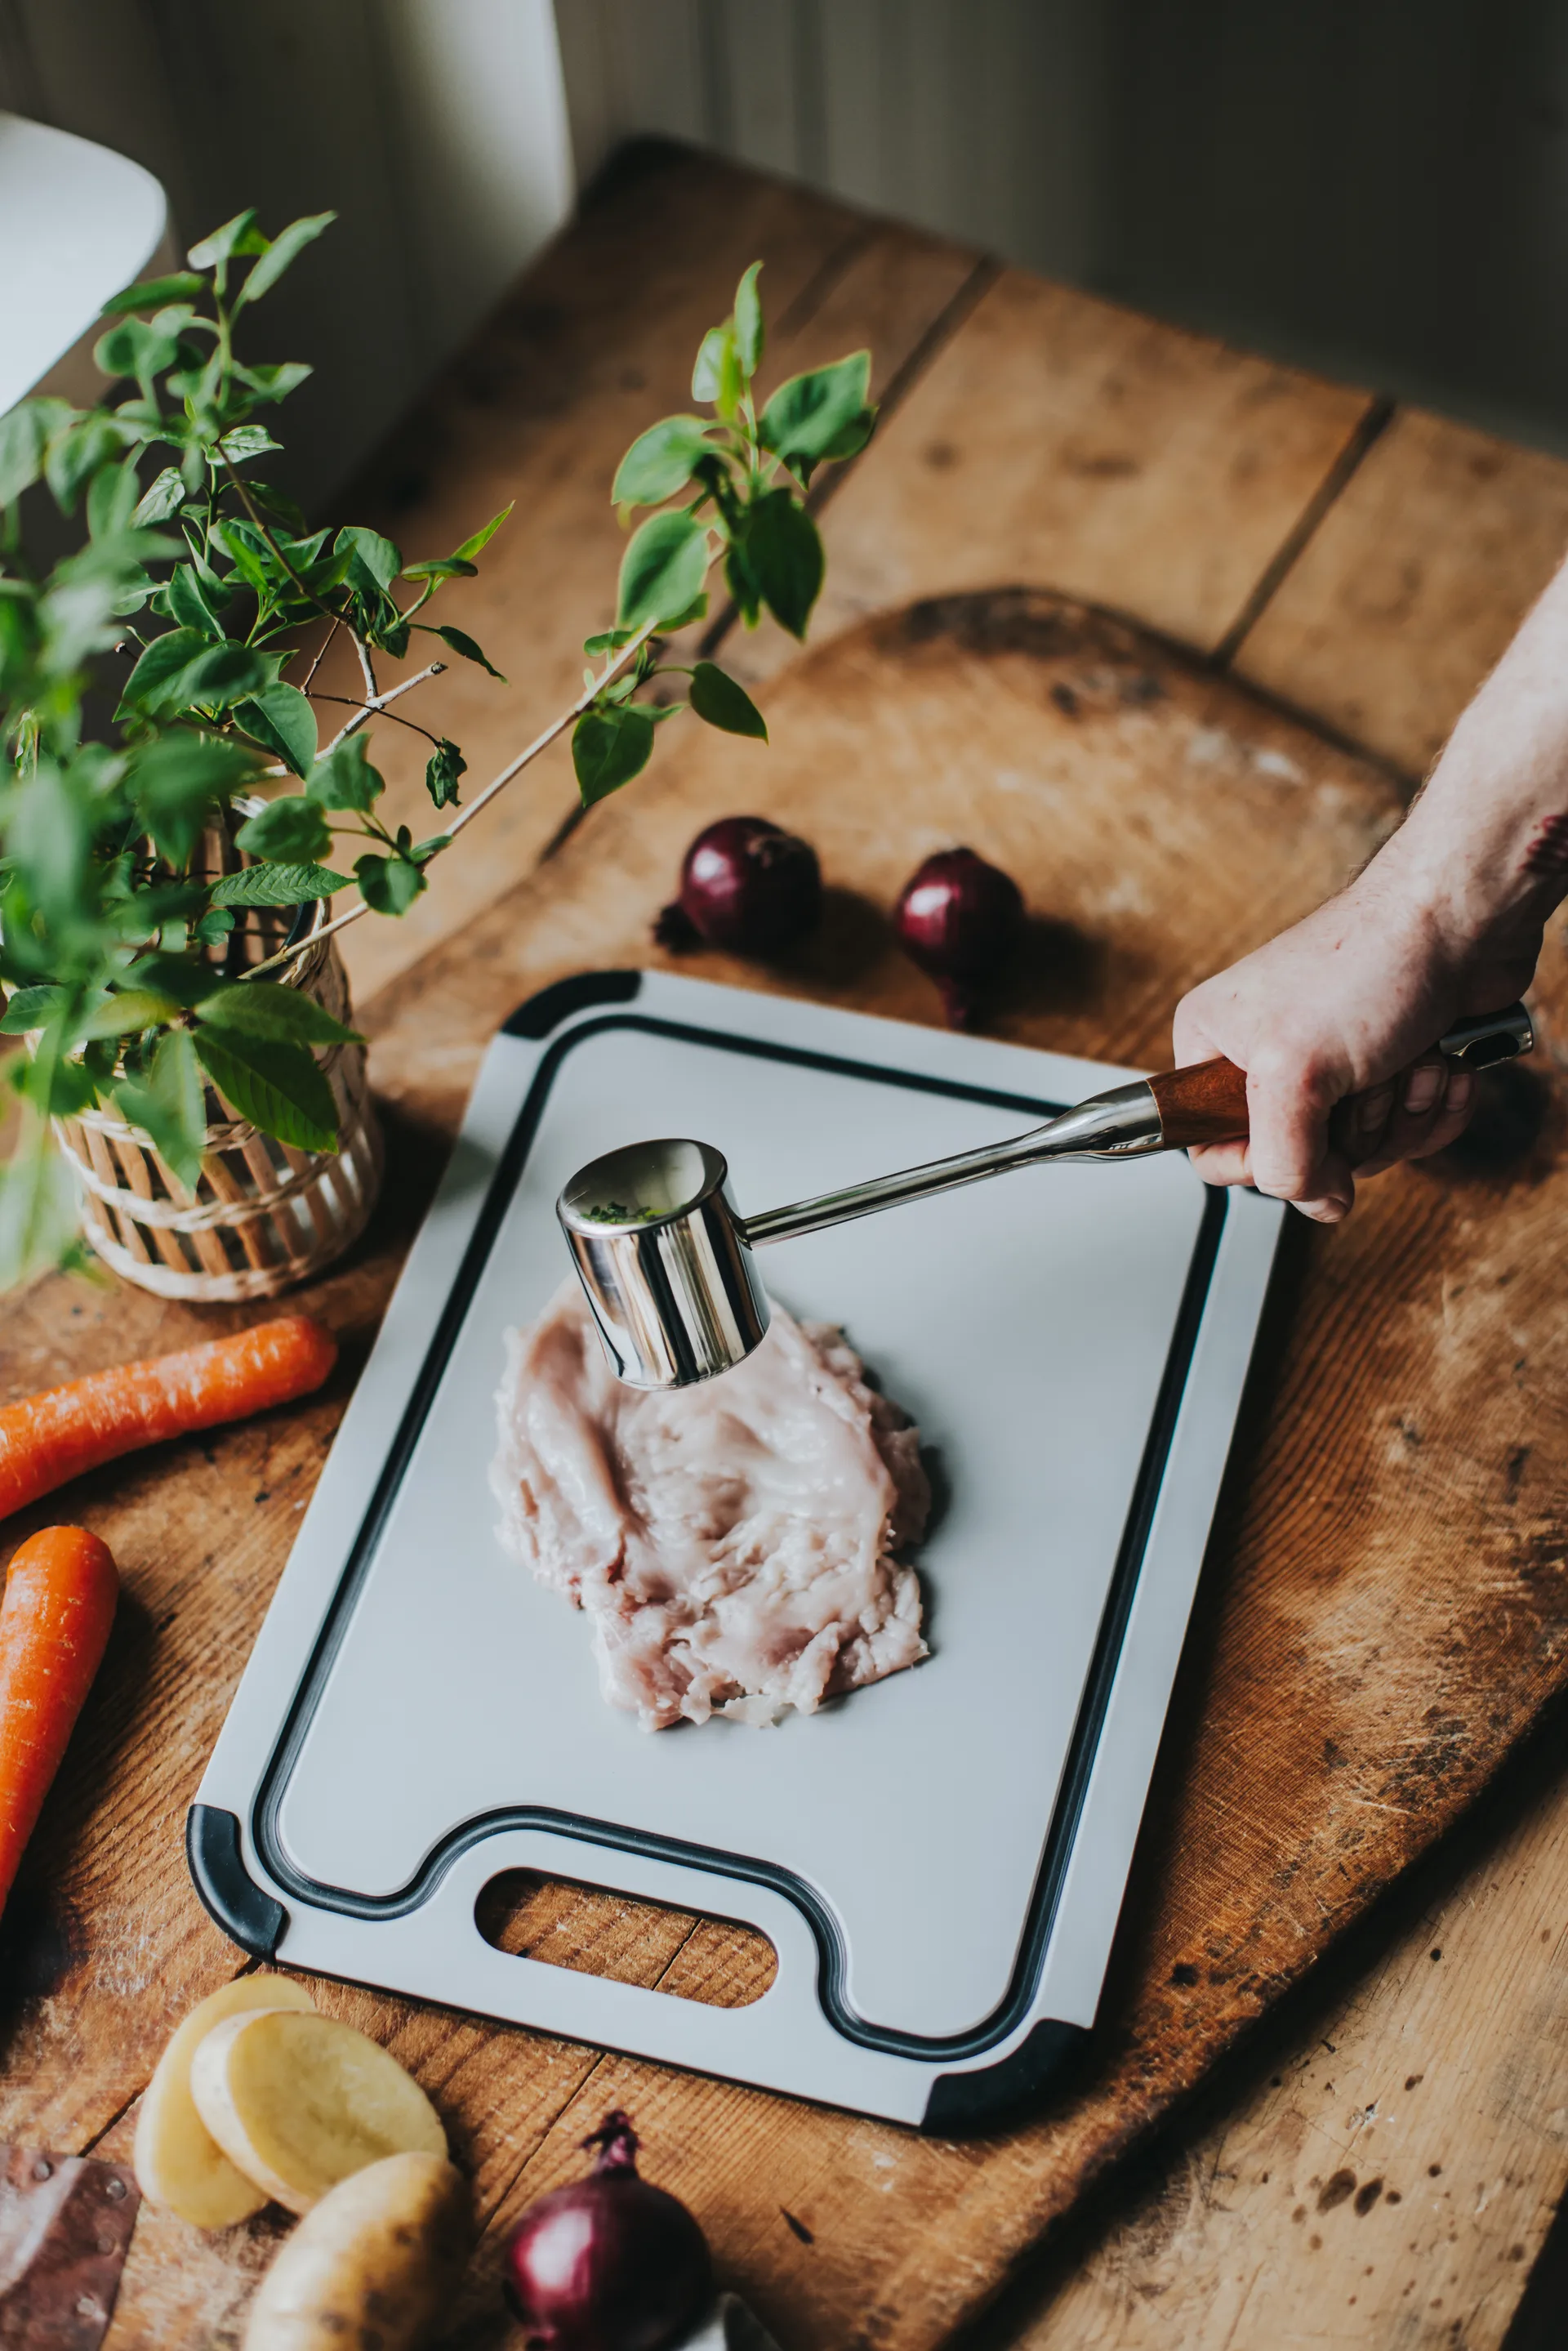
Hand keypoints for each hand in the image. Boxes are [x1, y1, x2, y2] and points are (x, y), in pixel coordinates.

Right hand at [1171, 856, 1539, 1221]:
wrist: (1461, 917)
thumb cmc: (1370, 962)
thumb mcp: (1295, 1074)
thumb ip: (1283, 1159)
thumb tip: (1317, 1203)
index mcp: (1215, 1045)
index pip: (1209, 1147)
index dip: (1260, 1162)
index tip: (1301, 1137)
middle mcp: (1269, 1056)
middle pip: (1300, 1157)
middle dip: (1354, 1128)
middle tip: (1363, 1076)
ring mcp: (1333, 1065)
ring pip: (1362, 1149)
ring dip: (1401, 1111)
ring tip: (1405, 1056)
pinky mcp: (1389, 1066)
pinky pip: (1408, 1129)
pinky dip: (1434, 1102)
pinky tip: (1437, 1059)